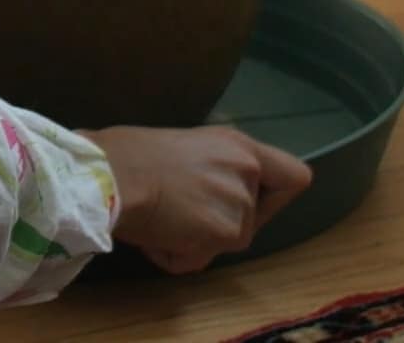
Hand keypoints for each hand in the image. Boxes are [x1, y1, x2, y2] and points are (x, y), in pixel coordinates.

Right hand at [84, 125, 312, 274]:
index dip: (274, 197)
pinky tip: (151, 235)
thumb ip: (211, 167)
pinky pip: (198, 258)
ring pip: (224, 241)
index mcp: (239, 146)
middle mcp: (248, 172)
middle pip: (252, 219)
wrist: (109, 174)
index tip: (248, 203)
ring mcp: (239, 204)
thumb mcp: (185, 147)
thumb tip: (202, 190)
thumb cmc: (127, 152)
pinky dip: (174, 256)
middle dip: (217, 225)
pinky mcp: (223, 234)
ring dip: (191, 241)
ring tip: (157, 222)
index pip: (294, 177)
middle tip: (178, 215)